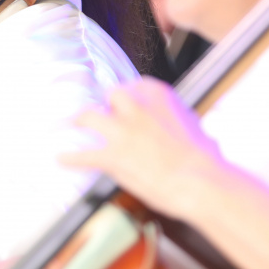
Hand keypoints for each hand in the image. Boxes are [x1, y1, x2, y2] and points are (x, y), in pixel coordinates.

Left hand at [60, 79, 224, 220]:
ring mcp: (121, 130)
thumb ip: (181, 121)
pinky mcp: (112, 156)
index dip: (127, 98)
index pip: (134, 86)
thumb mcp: (195, 126)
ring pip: (88, 116)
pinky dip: (71, 158)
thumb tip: (189, 127)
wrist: (203, 182)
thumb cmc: (206, 159)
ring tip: (71, 125)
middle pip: (110, 95)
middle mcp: (136, 106)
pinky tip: (61, 158)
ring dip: (80, 122)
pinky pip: (84, 155)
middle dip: (107, 105)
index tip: (124, 104)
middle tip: (103, 115)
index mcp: (157, 94)